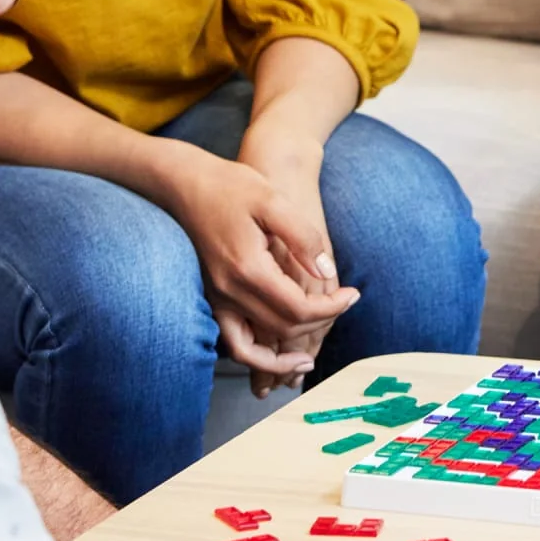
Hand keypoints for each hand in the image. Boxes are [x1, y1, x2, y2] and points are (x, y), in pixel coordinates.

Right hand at [162, 142, 357, 373]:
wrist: (186, 183)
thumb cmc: (232, 186)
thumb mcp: (274, 201)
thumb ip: (303, 239)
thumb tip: (327, 273)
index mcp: (249, 270)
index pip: (299, 309)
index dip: (332, 308)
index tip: (353, 294)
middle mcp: (229, 292)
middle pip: (282, 329)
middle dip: (319, 323)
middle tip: (344, 305)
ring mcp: (216, 299)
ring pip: (254, 348)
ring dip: (283, 357)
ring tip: (308, 357)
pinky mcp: (212, 298)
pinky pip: (233, 341)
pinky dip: (256, 354)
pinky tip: (275, 348)